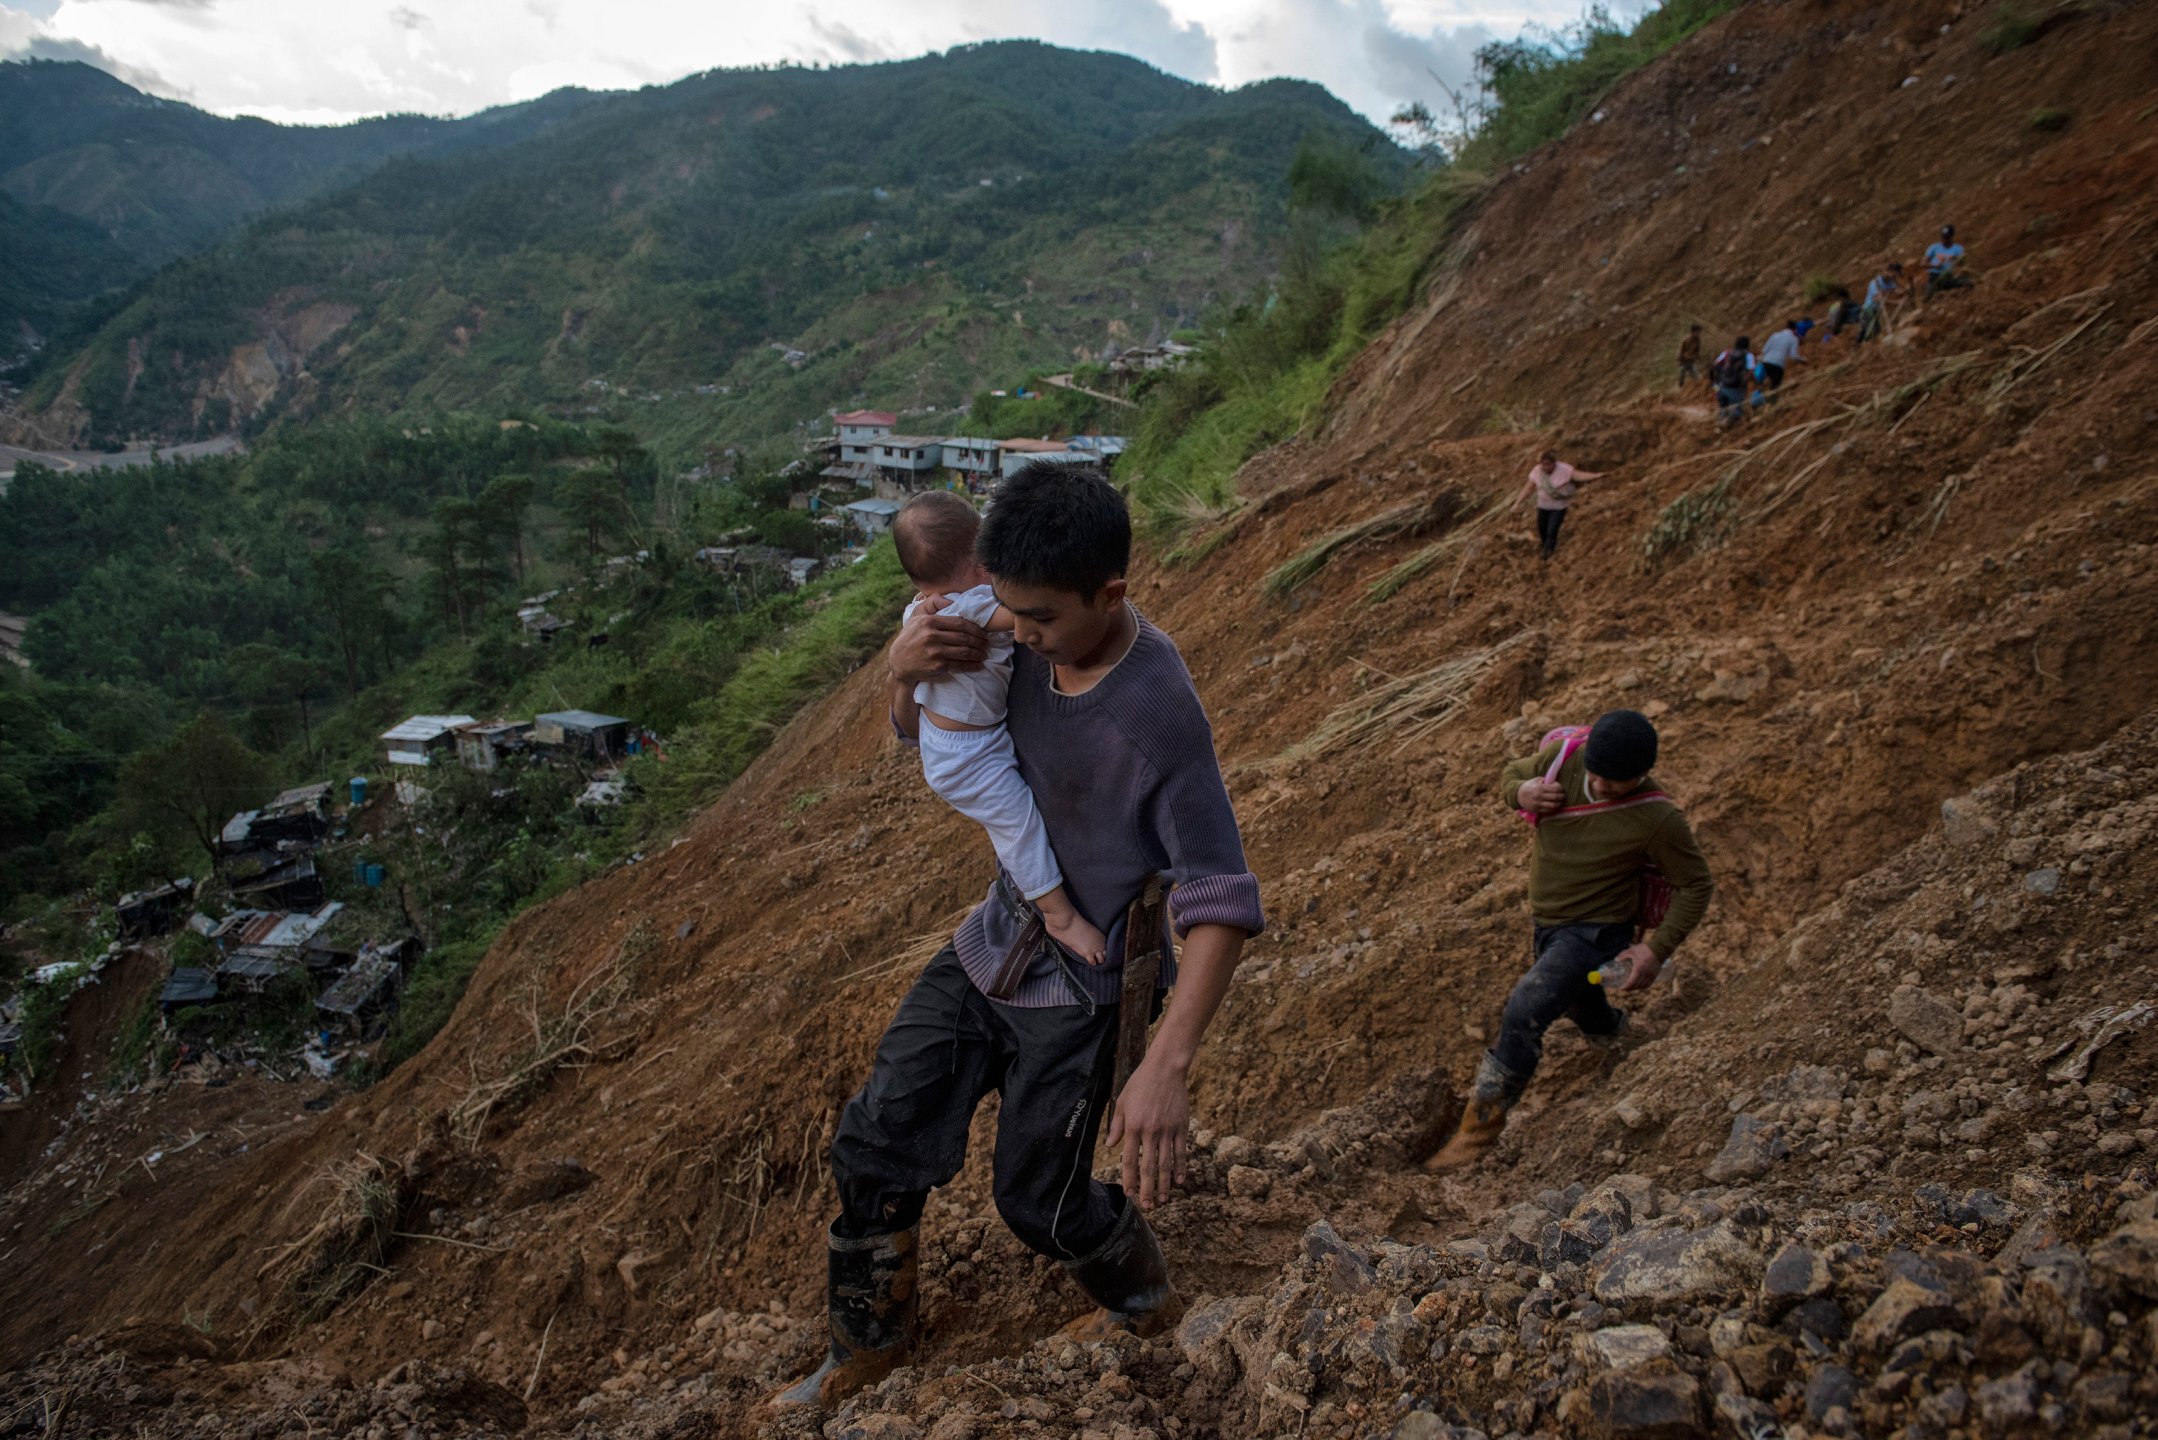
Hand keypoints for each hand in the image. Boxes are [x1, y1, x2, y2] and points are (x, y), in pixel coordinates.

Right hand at [889, 608, 987, 684]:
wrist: (898, 662)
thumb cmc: (910, 637)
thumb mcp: (917, 615)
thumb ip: (933, 603)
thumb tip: (952, 601)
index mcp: (929, 622)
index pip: (959, 622)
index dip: (974, 628)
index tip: (983, 632)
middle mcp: (931, 636)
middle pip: (963, 637)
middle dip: (979, 641)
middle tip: (987, 643)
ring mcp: (935, 652)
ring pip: (964, 651)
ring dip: (978, 653)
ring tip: (984, 653)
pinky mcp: (937, 666)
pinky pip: (959, 665)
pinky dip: (971, 665)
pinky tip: (979, 665)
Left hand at [1106, 1054, 1188, 1211]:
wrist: (1165, 1068)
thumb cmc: (1140, 1083)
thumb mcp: (1123, 1102)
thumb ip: (1117, 1125)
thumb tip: (1110, 1146)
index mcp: (1133, 1127)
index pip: (1129, 1160)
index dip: (1129, 1179)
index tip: (1130, 1194)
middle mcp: (1150, 1131)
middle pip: (1149, 1167)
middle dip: (1148, 1189)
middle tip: (1148, 1206)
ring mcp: (1167, 1130)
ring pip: (1166, 1163)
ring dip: (1165, 1184)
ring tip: (1163, 1200)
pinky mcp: (1181, 1126)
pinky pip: (1181, 1152)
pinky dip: (1181, 1168)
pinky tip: (1180, 1181)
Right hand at [1516, 777, 1562, 814]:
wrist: (1517, 795)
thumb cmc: (1529, 786)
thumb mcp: (1536, 780)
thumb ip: (1545, 780)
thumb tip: (1554, 782)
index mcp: (1540, 787)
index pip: (1556, 788)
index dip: (1560, 788)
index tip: (1560, 788)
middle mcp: (1539, 796)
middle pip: (1556, 797)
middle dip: (1562, 796)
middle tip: (1563, 795)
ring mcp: (1538, 803)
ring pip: (1553, 805)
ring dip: (1559, 803)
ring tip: (1559, 801)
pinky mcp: (1537, 809)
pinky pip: (1549, 810)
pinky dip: (1553, 808)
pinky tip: (1554, 805)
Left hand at [1615, 942, 1661, 991]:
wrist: (1659, 947)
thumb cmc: (1644, 949)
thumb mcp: (1631, 951)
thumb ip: (1623, 955)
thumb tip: (1616, 960)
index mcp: (1639, 968)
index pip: (1632, 982)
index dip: (1626, 986)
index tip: (1621, 988)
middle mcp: (1645, 973)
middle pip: (1637, 985)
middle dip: (1630, 988)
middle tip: (1625, 988)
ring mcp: (1651, 974)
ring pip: (1643, 985)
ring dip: (1637, 988)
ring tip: (1631, 987)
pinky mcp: (1656, 974)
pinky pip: (1649, 983)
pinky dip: (1644, 986)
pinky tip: (1640, 985)